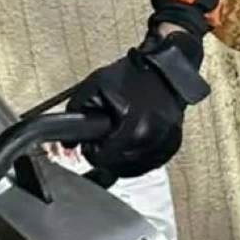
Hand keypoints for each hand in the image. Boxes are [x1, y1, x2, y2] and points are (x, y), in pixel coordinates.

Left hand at [66, 30, 208, 177]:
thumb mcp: (94, 86)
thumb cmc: (135, 76)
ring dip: (122, 157)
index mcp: (132, 130)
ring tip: (121, 136)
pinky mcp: (171, 146)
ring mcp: (163, 146)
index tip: (94, 140)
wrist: (165, 70)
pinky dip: (140, 155)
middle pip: (115, 167)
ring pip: (132, 169)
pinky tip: (136, 140)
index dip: (91, 148)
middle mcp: (150, 141)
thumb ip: (75, 111)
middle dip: (107, 152)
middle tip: (108, 133)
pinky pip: (149, 163)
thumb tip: (68, 140)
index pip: (99, 159)